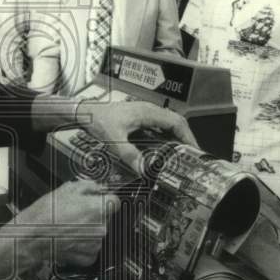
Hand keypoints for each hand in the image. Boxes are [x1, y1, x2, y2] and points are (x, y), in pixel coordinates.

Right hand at [17, 180, 119, 269]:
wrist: (31, 237)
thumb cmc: (45, 215)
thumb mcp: (65, 189)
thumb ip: (87, 185)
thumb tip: (96, 187)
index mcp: (99, 208)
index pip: (114, 200)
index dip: (104, 198)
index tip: (98, 199)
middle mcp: (102, 227)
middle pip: (106, 216)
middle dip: (94, 213)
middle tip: (76, 212)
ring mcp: (96, 244)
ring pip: (98, 232)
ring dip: (88, 229)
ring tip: (70, 225)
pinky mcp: (89, 257)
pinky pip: (92, 248)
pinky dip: (83, 244)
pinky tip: (70, 238)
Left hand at [78, 100, 198, 174]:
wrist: (85, 112)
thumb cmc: (98, 121)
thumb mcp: (113, 139)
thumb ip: (128, 154)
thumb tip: (143, 170)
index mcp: (147, 112)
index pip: (176, 122)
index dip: (187, 136)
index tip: (194, 150)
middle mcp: (149, 110)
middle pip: (176, 122)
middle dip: (185, 137)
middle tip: (191, 155)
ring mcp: (145, 113)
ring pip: (168, 123)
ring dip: (176, 136)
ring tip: (181, 154)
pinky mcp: (139, 117)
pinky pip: (159, 125)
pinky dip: (166, 136)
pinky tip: (164, 148)